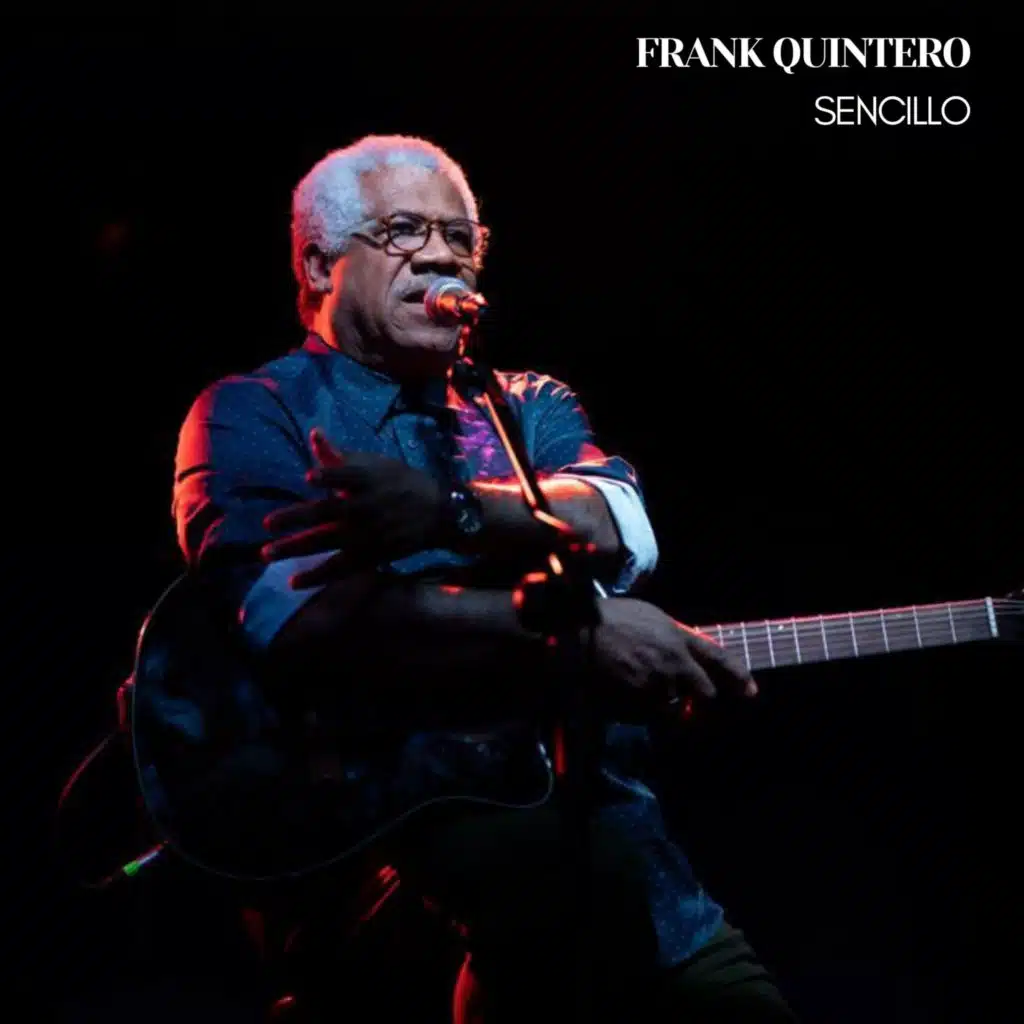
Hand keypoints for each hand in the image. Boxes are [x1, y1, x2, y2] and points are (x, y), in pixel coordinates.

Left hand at [261, 428, 445, 586]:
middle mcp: (364, 507)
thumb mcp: (375, 465)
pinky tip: (293, 582)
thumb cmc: (400, 483)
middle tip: (267, 524)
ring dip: (295, 548)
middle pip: (326, 513)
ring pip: (325, 542)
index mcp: (367, 481)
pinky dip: (317, 576)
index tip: (308, 479)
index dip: (330, 477)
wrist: (438, 513)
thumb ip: (340, 456)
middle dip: (294, 519)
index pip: (346, 476)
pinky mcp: (370, 556)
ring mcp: (366, 535)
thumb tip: (314, 434)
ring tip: (267, 554)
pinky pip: (339, 568)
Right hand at [591, 598, 756, 715]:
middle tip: (693, 704)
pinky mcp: (636, 707)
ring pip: (675, 710)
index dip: (739, 677)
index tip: (751, 691)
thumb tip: (686, 650)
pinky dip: (642, 713)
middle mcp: (674, 666)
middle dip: (702, 700)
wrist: (576, 635)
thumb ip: (673, 634)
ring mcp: (656, 688)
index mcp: (678, 639)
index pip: (720, 659)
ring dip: (666, 707)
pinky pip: (648, 718)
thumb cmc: (608, 618)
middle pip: (706, 694)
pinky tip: (625, 698)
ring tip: (643, 694)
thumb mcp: (648, 615)